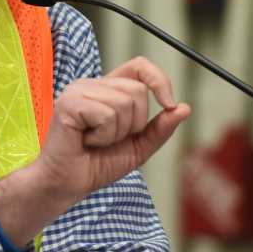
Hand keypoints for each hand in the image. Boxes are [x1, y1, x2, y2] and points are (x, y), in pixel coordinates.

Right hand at [0, 57, 189, 246]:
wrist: (67, 185)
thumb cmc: (96, 165)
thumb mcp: (138, 147)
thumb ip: (160, 128)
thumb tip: (184, 108)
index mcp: (106, 89)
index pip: (140, 66)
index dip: (159, 80)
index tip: (168, 104)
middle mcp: (91, 84)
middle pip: (137, 90)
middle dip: (134, 123)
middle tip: (110, 139)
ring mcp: (78, 91)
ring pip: (124, 103)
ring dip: (116, 133)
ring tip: (95, 141)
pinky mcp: (69, 103)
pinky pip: (106, 115)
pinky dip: (103, 136)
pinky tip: (85, 141)